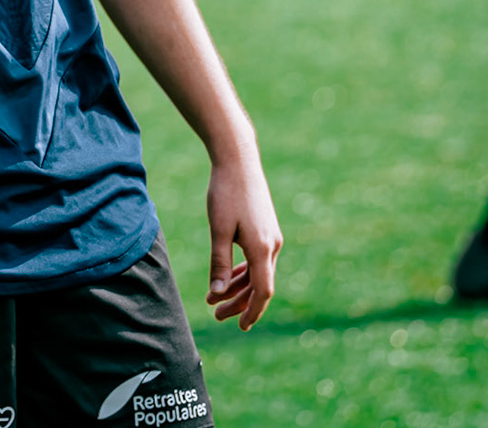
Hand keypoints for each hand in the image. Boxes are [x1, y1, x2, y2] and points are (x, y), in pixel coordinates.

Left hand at [205, 151, 281, 330]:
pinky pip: (257, 259)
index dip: (252, 311)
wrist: (239, 160)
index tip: (240, 327)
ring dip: (238, 287)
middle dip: (239, 303)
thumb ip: (218, 262)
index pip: (262, 291)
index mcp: (263, 248)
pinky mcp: (266, 230)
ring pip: (258, 272)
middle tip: (216, 315)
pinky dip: (243, 271)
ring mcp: (272, 237)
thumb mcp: (218, 229)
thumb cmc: (226, 193)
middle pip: (260, 285)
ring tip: (214, 298)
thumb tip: (218, 292)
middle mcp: (273, 246)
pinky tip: (227, 277)